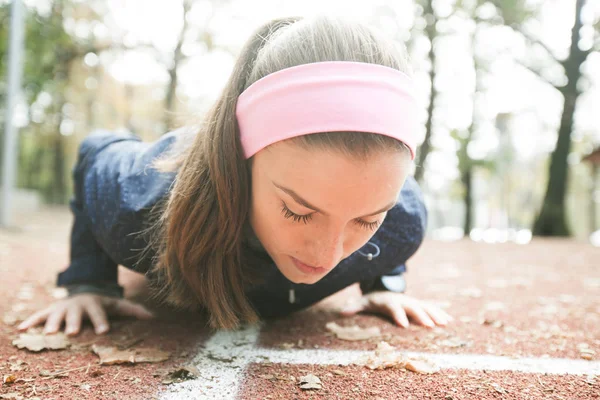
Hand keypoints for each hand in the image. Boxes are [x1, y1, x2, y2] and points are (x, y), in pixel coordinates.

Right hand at [17, 294, 153, 335]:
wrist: (85, 288)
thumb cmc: (104, 302)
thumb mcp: (119, 305)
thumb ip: (134, 311)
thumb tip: (153, 317)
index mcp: (95, 304)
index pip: (100, 314)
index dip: (102, 322)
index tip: (104, 332)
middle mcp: (78, 305)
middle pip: (76, 315)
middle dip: (73, 323)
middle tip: (72, 333)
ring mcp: (63, 307)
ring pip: (56, 315)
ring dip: (51, 323)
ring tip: (47, 334)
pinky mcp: (51, 309)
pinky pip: (39, 315)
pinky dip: (30, 321)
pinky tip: (20, 329)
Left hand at [339, 291, 452, 328]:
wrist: (382, 288)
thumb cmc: (371, 299)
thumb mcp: (362, 302)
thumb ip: (354, 306)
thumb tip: (341, 312)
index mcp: (388, 301)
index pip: (393, 308)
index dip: (398, 315)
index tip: (404, 325)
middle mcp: (402, 300)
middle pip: (413, 307)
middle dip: (421, 316)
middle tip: (430, 326)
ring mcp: (411, 301)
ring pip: (425, 306)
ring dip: (435, 314)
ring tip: (445, 323)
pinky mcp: (418, 304)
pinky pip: (430, 307)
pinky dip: (439, 313)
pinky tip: (449, 320)